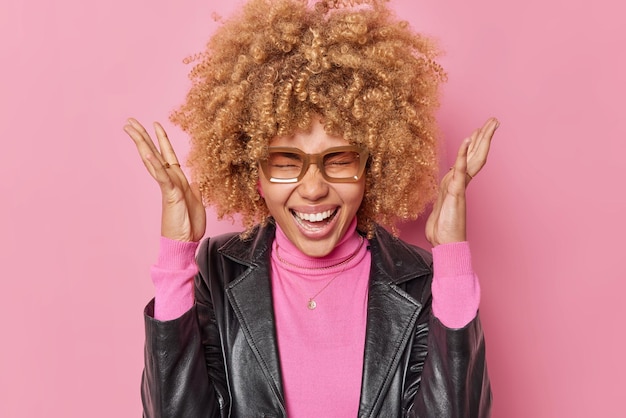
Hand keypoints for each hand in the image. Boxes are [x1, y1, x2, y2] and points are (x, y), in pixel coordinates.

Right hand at [123, 118, 205, 241]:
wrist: (185, 242)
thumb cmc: (189, 225)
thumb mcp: (197, 201)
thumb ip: (194, 188)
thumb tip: (195, 179)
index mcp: (177, 179)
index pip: (167, 154)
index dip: (162, 138)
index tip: (155, 123)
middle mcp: (170, 179)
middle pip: (154, 152)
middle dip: (143, 135)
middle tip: (129, 121)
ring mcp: (168, 185)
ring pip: (153, 160)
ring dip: (142, 143)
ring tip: (131, 129)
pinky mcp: (170, 194)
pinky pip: (161, 176)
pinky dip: (154, 164)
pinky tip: (145, 152)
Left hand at [425, 117, 498, 246]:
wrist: (445, 243)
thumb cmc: (442, 228)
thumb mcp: (441, 204)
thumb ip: (446, 193)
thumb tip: (448, 188)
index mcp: (457, 183)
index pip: (468, 159)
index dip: (474, 144)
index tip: (479, 130)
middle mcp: (461, 182)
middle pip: (475, 154)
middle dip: (484, 136)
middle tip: (494, 120)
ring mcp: (459, 186)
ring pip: (472, 158)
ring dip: (480, 139)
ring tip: (490, 124)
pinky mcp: (455, 191)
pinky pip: (459, 169)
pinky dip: (462, 154)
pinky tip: (467, 140)